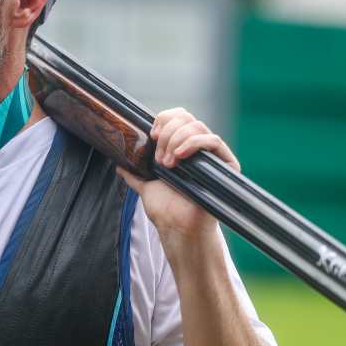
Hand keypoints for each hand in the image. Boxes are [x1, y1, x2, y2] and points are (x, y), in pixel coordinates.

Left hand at [117, 107, 239, 242]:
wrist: (177, 228)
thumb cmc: (166, 210)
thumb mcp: (146, 186)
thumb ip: (134, 174)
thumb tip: (119, 164)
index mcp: (181, 149)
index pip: (178, 117)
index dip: (164, 120)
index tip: (152, 136)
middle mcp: (198, 149)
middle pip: (187, 118)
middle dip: (168, 133)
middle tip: (159, 157)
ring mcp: (212, 156)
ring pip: (198, 126)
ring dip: (177, 140)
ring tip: (167, 163)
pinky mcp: (226, 164)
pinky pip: (214, 141)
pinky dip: (194, 143)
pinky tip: (179, 156)